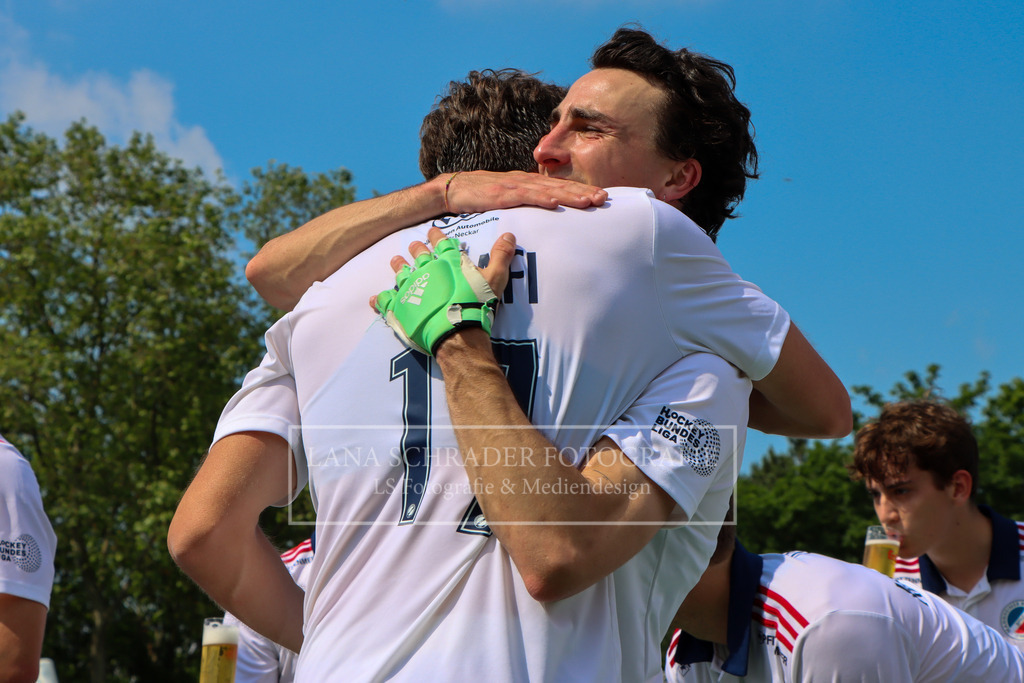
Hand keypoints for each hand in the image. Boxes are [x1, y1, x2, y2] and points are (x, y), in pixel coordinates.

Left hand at [371, 228, 516, 354]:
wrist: (455, 331)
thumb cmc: (475, 303)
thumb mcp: (494, 278)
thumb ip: (501, 256)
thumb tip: (509, 234)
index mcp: (447, 261)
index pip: (441, 242)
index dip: (437, 236)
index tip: (432, 231)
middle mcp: (426, 270)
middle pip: (418, 255)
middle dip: (416, 249)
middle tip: (413, 245)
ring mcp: (410, 288)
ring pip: (401, 273)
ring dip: (398, 266)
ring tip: (395, 260)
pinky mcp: (399, 308)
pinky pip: (386, 302)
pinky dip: (380, 300)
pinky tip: (375, 298)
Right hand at [438, 171, 606, 213]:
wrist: (452, 190)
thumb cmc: (480, 198)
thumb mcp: (507, 200)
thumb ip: (525, 204)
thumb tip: (543, 214)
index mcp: (528, 183)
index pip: (559, 186)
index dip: (580, 190)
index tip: (600, 196)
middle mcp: (524, 182)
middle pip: (559, 186)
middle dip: (582, 191)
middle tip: (604, 197)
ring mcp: (513, 187)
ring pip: (546, 190)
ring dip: (568, 195)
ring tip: (588, 201)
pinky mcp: (501, 194)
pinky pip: (524, 197)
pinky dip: (540, 199)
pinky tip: (555, 203)